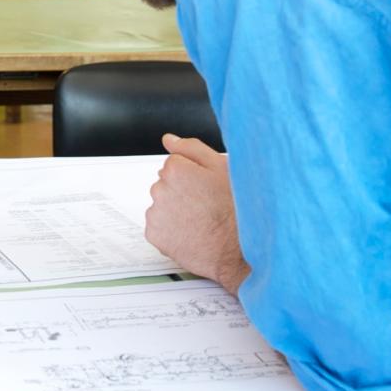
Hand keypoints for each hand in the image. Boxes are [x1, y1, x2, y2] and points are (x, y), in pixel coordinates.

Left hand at [146, 133, 250, 290]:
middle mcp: (160, 189)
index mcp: (175, 169)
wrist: (236, 250)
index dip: (193, 175)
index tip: (205, 187)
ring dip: (176, 210)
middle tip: (205, 205)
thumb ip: (192, 148)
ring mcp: (156, 213)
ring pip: (162, 205)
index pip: (174, 163)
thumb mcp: (222, 168)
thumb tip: (169, 140)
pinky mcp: (154, 234)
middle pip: (166, 184)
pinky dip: (171, 229)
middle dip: (182, 191)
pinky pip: (159, 226)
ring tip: (200, 220)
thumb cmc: (234, 210)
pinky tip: (191, 231)